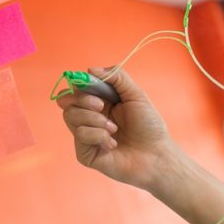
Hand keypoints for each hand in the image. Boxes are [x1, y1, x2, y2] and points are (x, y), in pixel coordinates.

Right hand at [57, 67, 173, 190]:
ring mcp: (87, 136)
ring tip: (114, 129)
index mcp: (101, 102)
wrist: (156, 155)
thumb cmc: (149, 126)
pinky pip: (80, 136)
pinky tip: (113, 144)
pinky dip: (98, 136)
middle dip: (83, 100)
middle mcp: (91, 118)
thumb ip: (117, 77)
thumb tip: (91, 69)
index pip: (77, 89)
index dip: (79, 84)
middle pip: (67, 102)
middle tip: (102, 106)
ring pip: (70, 117)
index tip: (90, 83)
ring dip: (95, 120)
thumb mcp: (136, 95)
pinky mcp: (85, 153)